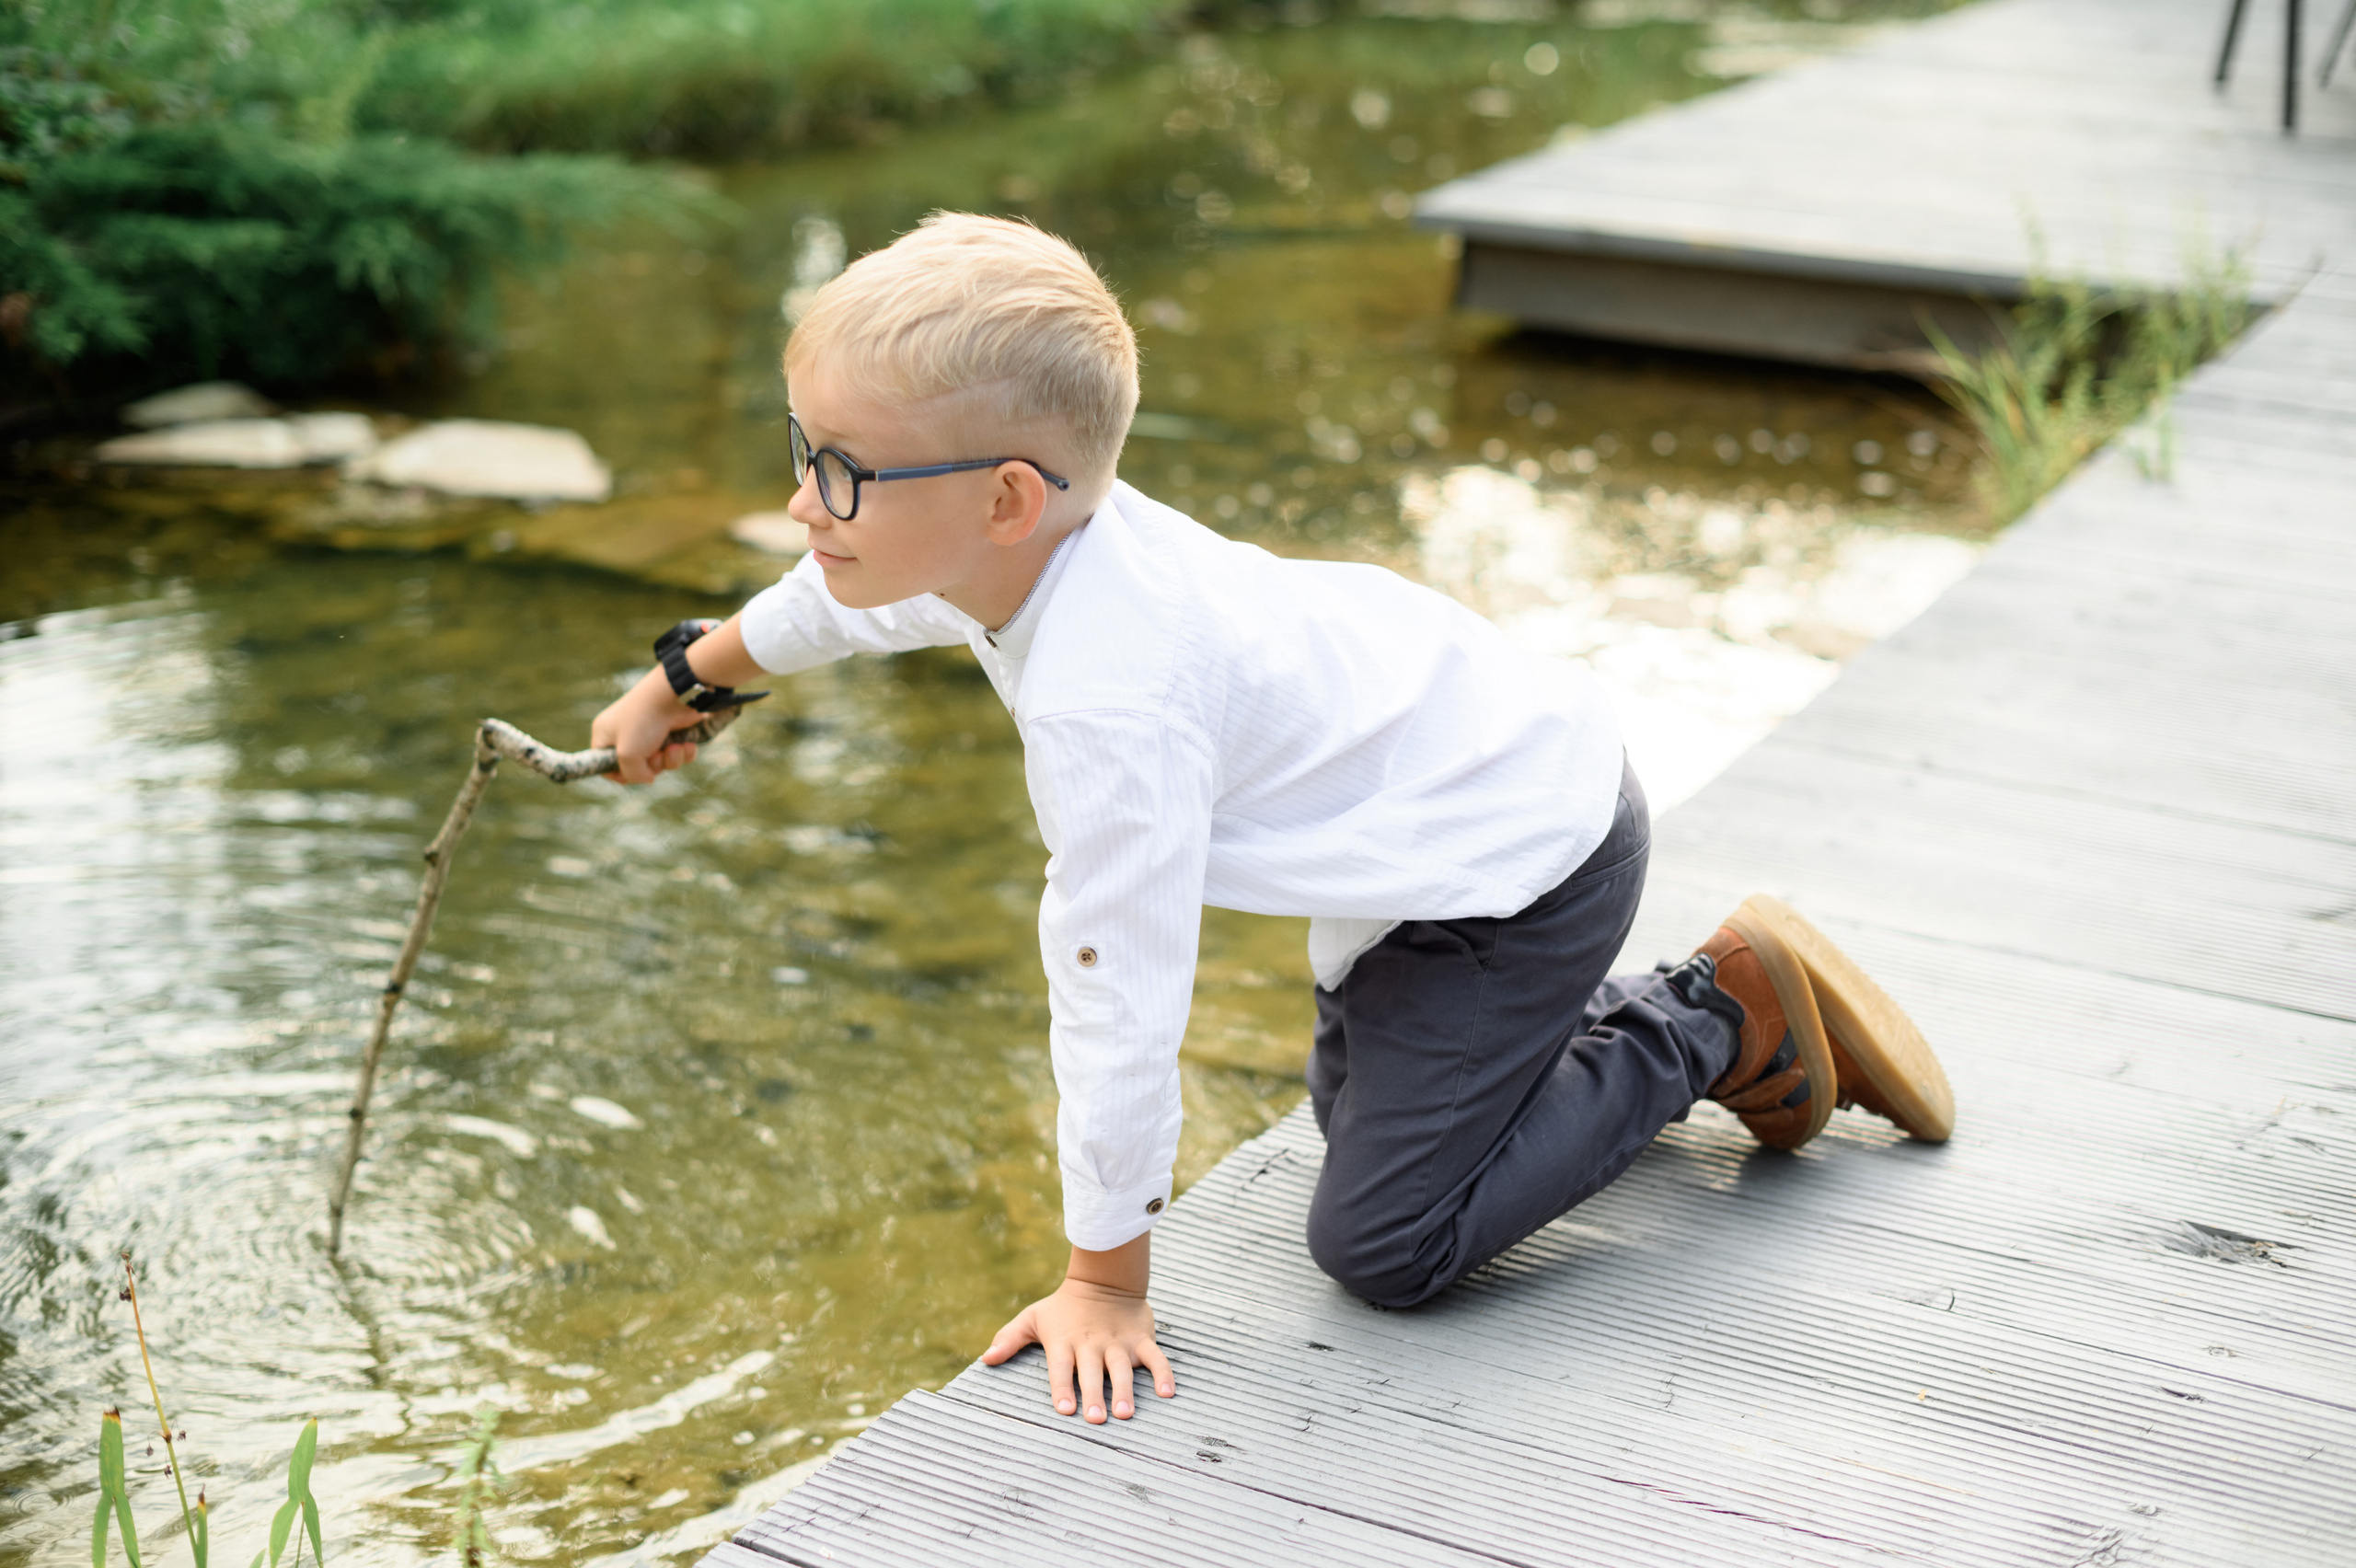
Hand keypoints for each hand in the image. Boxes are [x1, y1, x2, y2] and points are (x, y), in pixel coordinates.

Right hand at [590, 669, 702, 783]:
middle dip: (652, 766)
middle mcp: (627, 733)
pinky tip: (686, 744)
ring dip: (670, 761)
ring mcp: (650, 732)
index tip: (633, 775)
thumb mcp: (627, 754)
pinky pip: (678, 754)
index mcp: (606, 734)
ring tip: (675, 747)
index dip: (619, 775)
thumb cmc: (644, 721)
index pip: (604, 764)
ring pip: (661, 763)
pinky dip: (684, 753)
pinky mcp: (672, 731)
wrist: (675, 694)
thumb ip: (632, 774)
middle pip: (638, 768)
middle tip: (657, 755)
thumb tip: (648, 778)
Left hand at [982, 1238, 1175, 1422]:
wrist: (1104, 1280)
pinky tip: (1168, 1393)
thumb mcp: (1033, 1318)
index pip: (1061, 1368)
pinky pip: (1156, 1357)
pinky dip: (1163, 1373)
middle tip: (1096, 1420)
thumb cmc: (1063, 1307)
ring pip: (1122, 1368)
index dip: (1062, 1387)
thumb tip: (987, 1359)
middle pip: (1092, 1372)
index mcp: (1065, 1342)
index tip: (1065, 1409)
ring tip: (1125, 1413)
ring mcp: (1118, 1342)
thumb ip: (1010, 1338)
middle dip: (1094, 1395)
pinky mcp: (1140, 1339)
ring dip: (1125, 1390)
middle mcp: (1092, 1344)